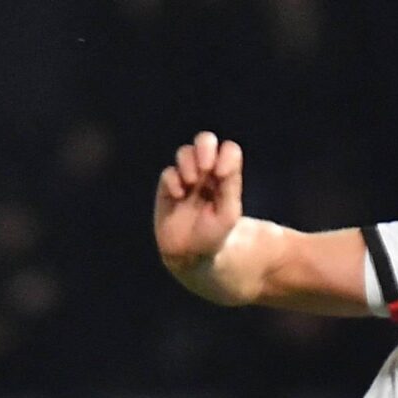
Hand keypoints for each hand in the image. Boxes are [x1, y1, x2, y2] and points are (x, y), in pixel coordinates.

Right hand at [155, 131, 244, 275]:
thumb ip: (229, 185)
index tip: (222, 174)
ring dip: (188, 163)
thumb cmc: (214, 235)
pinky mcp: (167, 190)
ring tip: (192, 182)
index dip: (226, 155)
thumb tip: (223, 160)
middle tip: (206, 167)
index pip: (228, 150)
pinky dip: (173, 180)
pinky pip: (168, 173)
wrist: (192, 256)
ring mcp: (185, 180)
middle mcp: (205, 174)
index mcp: (225, 178)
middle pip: (205, 141)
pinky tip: (179, 195)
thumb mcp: (228, 212)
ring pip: (184, 153)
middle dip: (205, 146)